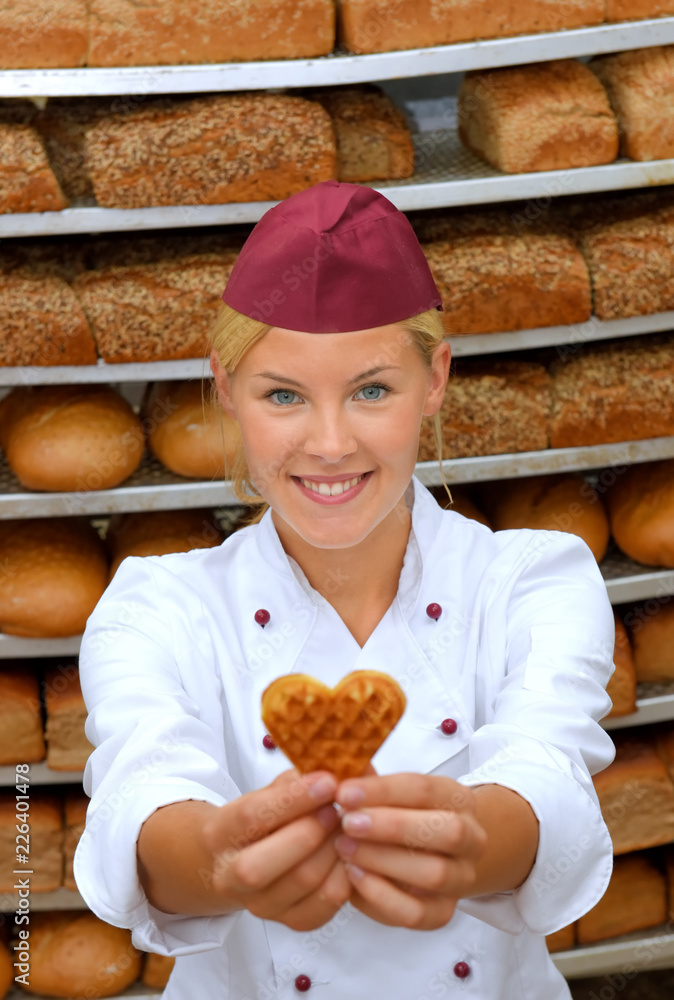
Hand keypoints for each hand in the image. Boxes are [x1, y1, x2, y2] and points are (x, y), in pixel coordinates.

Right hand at [200, 768, 350, 930]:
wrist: (245, 860)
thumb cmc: (264, 819)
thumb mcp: (270, 791)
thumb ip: (296, 779)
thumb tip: (337, 765)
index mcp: (220, 834)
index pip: (251, 816)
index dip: (293, 799)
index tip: (328, 781)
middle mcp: (230, 877)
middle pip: (261, 864)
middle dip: (309, 831)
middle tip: (338, 807)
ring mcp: (260, 905)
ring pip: (302, 881)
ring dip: (334, 847)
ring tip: (350, 824)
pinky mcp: (292, 921)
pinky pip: (326, 903)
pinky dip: (346, 874)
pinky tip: (351, 851)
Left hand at [334, 773, 487, 929]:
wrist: (434, 855)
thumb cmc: (403, 816)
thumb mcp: (393, 794)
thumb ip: (371, 786)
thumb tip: (340, 774)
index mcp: (458, 799)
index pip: (425, 789)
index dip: (382, 791)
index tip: (344, 793)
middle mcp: (470, 838)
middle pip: (447, 831)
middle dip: (393, 826)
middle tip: (348, 822)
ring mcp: (461, 878)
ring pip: (434, 874)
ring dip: (383, 860)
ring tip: (344, 847)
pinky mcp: (442, 912)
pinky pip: (417, 913)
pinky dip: (381, 896)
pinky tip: (353, 876)